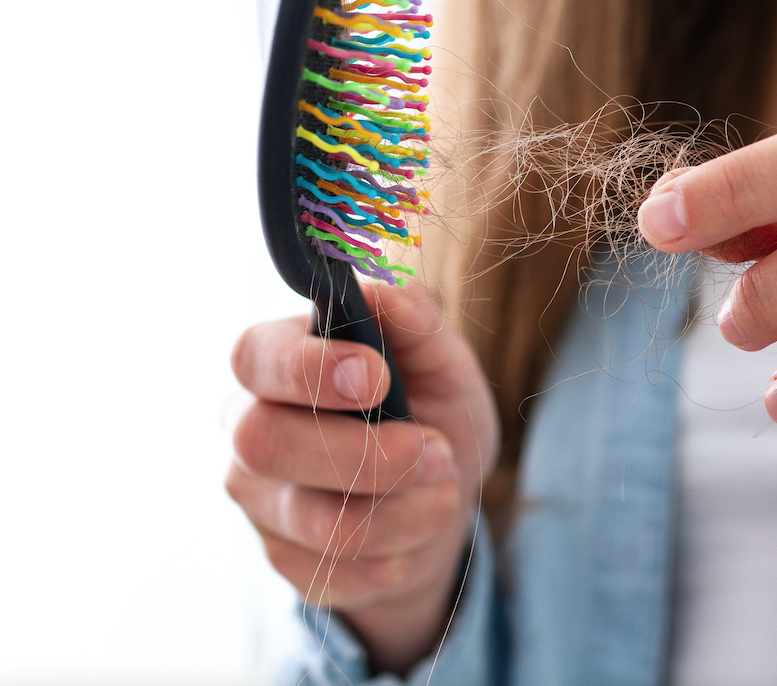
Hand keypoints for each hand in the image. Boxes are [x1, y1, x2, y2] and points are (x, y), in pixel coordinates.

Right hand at [227, 282, 496, 673]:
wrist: (444, 497)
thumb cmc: (433, 412)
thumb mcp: (443, 361)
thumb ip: (414, 320)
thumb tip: (379, 288)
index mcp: (278, 363)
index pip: (254, 358)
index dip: (307, 370)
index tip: (377, 378)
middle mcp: (248, 430)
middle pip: (268, 444)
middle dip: (369, 454)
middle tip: (435, 450)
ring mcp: (260, 502)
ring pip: (321, 521)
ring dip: (407, 508)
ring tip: (443, 483)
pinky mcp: (284, 561)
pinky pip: (342, 571)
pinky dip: (403, 551)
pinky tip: (418, 528)